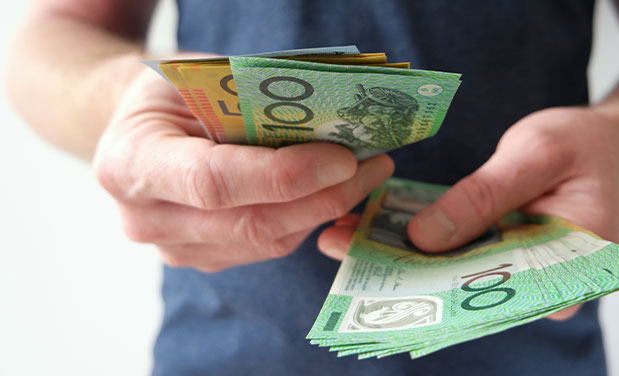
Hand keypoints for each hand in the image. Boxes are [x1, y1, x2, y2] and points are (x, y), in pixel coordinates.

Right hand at [94, 68, 393, 272]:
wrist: (140, 128)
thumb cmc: (173, 94)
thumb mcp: (200, 76)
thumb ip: (252, 98)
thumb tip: (335, 118)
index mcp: (130, 162)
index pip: (214, 182)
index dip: (284, 176)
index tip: (342, 158)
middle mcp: (144, 217)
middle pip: (250, 222)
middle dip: (323, 197)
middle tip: (374, 166)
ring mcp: (174, 247)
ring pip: (267, 241)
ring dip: (325, 209)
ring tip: (366, 174)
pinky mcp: (206, 258)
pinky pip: (269, 247)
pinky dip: (308, 219)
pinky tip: (334, 192)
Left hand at [318, 106, 618, 319]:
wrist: (603, 144)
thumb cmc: (585, 146)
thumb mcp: (535, 156)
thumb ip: (484, 196)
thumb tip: (424, 239)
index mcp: (572, 272)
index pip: (500, 295)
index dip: (438, 288)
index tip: (385, 275)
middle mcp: (541, 286)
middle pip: (468, 291)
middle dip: (406, 272)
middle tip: (346, 253)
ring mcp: (517, 274)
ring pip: (454, 276)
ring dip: (402, 257)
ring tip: (345, 237)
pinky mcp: (497, 256)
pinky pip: (454, 255)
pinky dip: (417, 240)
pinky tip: (372, 225)